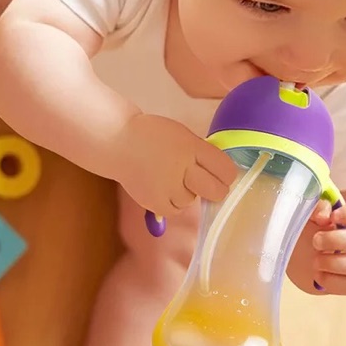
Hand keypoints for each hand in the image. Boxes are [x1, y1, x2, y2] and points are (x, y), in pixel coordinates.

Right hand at [115, 113, 237, 216]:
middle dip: (217, 190)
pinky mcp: (154, 201)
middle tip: (211, 186)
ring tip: (172, 179)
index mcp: (191, 147)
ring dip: (187, 193)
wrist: (118, 141)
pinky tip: (165, 189)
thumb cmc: (154, 137)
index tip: (224, 175)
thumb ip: (202, 153)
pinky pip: (175, 210)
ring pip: (192, 200)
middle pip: (216, 191)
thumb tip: (223, 175)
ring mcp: (167, 186)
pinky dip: (174, 203)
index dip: (227, 174)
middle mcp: (182, 167)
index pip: (225, 168)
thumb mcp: (183, 135)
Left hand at [310, 200, 345, 294]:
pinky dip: (332, 281)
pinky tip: (318, 273)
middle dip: (337, 241)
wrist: (307, 251)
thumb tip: (323, 214)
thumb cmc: (314, 225)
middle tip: (316, 240)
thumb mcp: (312, 212)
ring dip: (334, 263)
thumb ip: (316, 206)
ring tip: (315, 260)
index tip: (333, 216)